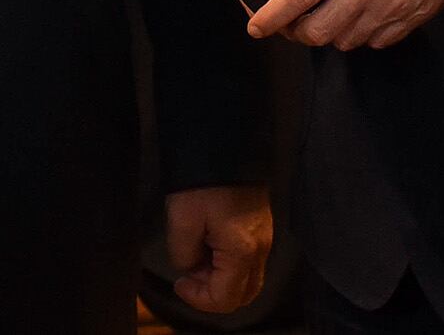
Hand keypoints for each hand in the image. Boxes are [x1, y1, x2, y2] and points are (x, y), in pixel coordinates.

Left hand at [165, 184, 272, 314]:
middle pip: (243, 295)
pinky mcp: (261, 226)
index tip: (179, 283)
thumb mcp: (182, 218)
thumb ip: (183, 253)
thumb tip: (189, 266)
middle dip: (214, 293)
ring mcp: (265, 238)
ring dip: (222, 280)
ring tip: (198, 260)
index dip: (199, 299)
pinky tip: (210, 247)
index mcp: (242, 252)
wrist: (225, 144)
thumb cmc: (202, 182)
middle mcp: (261, 251)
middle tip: (190, 276)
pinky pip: (250, 261)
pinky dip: (230, 266)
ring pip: (248, 279)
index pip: (225, 298)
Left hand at [245, 0, 443, 50]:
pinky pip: (379, 40)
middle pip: (319, 31)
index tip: (255, 27)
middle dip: (298, 32)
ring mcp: (395, 7)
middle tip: (292, 22)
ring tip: (325, 17)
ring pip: (348, 40)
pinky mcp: (418, 17)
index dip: (273, 17)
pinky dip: (362, 36)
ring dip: (331, 34)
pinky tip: (360, 17)